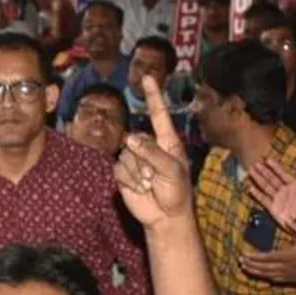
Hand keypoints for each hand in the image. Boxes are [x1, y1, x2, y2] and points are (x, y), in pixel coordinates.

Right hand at [115, 75, 192, 228]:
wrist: (164, 216)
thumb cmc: (177, 192)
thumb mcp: (171, 169)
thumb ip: (152, 152)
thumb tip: (129, 140)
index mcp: (167, 141)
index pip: (158, 114)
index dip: (153, 96)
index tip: (147, 78)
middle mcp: (149, 147)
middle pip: (137, 139)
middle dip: (144, 160)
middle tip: (154, 178)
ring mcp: (135, 159)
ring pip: (126, 155)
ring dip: (137, 173)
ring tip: (149, 185)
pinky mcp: (123, 173)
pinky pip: (119, 168)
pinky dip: (129, 180)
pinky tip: (139, 189)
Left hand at [239, 221, 295, 284]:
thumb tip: (288, 219)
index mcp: (290, 255)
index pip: (267, 257)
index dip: (254, 257)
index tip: (244, 255)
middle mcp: (286, 266)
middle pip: (264, 267)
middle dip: (251, 265)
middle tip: (240, 262)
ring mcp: (288, 275)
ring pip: (267, 275)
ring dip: (255, 271)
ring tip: (245, 268)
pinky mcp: (291, 279)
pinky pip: (275, 279)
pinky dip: (265, 276)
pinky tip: (259, 275)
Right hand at [248, 158, 295, 230]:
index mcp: (294, 186)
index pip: (283, 174)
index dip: (275, 167)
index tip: (268, 159)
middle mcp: (284, 191)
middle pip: (272, 178)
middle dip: (264, 171)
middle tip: (256, 163)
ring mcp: (278, 199)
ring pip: (266, 186)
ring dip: (258, 179)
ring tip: (251, 171)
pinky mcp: (273, 208)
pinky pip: (263, 199)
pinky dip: (257, 194)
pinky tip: (251, 188)